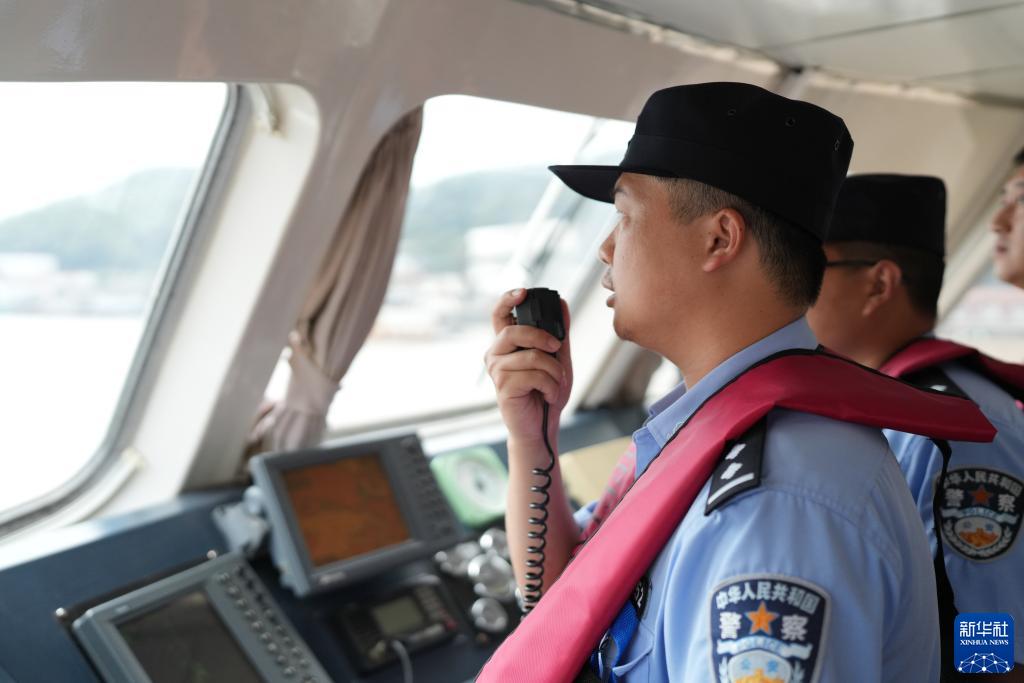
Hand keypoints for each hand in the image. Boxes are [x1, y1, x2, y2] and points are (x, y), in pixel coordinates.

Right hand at [484, 289, 572, 445]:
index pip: (499, 314)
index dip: (507, 300)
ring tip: (556, 383)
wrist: (542, 425)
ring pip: (531, 356)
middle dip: (542, 338)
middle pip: (515, 332)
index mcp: (506, 343)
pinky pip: (535, 375)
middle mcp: (496, 354)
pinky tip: (549, 395)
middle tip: (556, 347)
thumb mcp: (558, 357)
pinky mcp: (503, 387)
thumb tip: (562, 303)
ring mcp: (497, 371)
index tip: (523, 292)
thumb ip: (559, 332)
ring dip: (554, 371)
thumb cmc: (545, 391)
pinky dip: (551, 386)